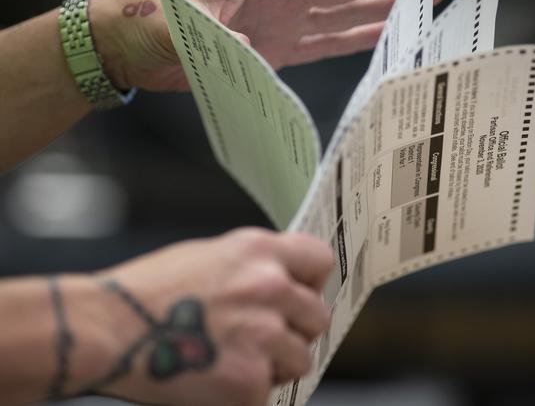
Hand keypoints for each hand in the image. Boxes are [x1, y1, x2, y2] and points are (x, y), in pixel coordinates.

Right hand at [81, 228, 332, 405]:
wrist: (106, 329)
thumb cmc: (147, 292)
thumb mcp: (209, 255)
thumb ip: (253, 265)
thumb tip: (284, 282)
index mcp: (258, 251)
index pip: (320, 259)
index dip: (313, 281)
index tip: (303, 294)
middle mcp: (269, 286)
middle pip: (317, 316)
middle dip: (295, 330)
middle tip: (264, 338)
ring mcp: (263, 334)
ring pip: (302, 358)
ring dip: (277, 365)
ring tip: (236, 360)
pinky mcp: (250, 379)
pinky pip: (270, 391)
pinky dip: (248, 392)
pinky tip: (217, 378)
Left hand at [90, 0, 467, 91]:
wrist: (131, 46)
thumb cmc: (148, 23)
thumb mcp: (179, 26)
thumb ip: (220, 38)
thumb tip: (256, 54)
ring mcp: (285, 21)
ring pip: (351, 6)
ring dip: (392, 0)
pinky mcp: (280, 48)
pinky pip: (331, 40)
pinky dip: (363, 35)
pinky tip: (390, 31)